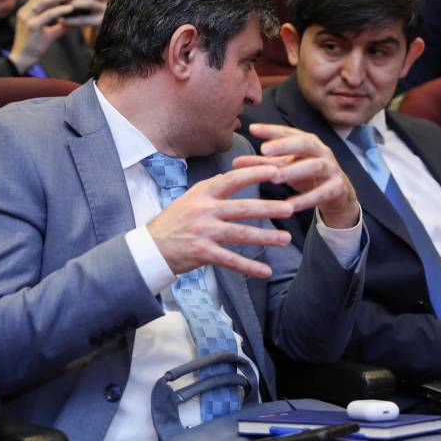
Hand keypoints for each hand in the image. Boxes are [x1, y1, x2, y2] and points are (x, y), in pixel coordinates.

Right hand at [8, 0, 73, 73]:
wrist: (23, 60)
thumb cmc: (34, 47)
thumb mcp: (48, 34)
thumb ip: (59, 26)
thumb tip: (73, 22)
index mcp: (26, 11)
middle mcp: (25, 12)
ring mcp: (27, 18)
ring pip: (43, 1)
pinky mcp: (32, 26)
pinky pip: (48, 14)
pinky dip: (59, 10)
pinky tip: (69, 8)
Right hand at [146, 165, 294, 277]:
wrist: (150, 247)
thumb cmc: (172, 222)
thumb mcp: (189, 198)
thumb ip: (210, 188)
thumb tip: (229, 176)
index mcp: (203, 193)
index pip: (232, 179)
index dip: (255, 174)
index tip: (276, 170)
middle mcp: (204, 210)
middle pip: (242, 208)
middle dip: (268, 208)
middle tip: (290, 208)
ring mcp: (204, 232)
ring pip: (241, 234)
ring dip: (266, 237)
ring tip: (286, 238)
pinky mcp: (203, 253)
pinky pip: (231, 260)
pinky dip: (249, 267)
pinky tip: (265, 271)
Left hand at [233, 123, 359, 228]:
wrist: (338, 194)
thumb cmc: (307, 176)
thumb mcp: (285, 168)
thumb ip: (262, 164)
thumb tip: (235, 162)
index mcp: (308, 143)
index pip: (289, 132)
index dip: (272, 130)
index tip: (253, 128)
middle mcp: (321, 151)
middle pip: (305, 143)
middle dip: (285, 145)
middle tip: (264, 150)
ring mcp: (331, 169)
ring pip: (315, 166)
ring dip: (294, 170)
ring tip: (275, 177)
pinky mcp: (337, 188)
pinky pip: (321, 193)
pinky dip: (305, 200)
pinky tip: (288, 205)